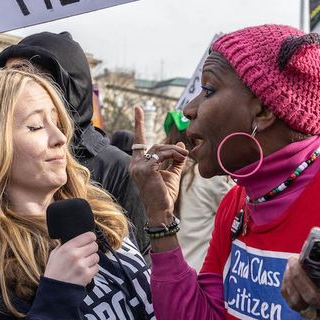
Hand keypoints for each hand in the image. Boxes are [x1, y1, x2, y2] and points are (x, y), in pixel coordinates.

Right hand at [44, 231, 98, 286]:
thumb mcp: (55, 254)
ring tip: (83, 264)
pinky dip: (92, 270)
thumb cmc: (54, 272)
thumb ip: (65, 245)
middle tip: (85, 254)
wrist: (55, 290)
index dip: (91, 238)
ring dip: (92, 260)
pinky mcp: (87, 275)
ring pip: (96, 257)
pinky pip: (97, 268)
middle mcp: (76, 255)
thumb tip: (74, 238)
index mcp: (67, 248)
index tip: (90, 240)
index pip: (88, 236)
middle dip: (91, 250)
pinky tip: (84, 272)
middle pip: (94, 246)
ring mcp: (82, 265)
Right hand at [127, 105, 184, 223]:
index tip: (138, 108)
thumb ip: (174, 159)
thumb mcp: (171, 174)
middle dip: (171, 148)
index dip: (139, 124)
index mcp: (138, 164)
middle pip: (155, 145)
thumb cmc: (164, 195)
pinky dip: (173, 155)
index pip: (138, 141)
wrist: (162, 210)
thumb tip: (181, 145)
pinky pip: (162, 155)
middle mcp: (134, 164)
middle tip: (185, 154)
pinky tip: (180, 160)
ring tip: (184, 158)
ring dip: (175, 152)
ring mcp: (138, 167)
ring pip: (159, 149)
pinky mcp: (145, 169)